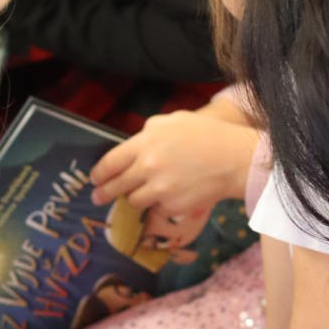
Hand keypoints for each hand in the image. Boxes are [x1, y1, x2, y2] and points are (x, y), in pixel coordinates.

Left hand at [90, 109, 258, 214]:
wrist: (234, 159)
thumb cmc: (207, 135)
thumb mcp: (174, 121)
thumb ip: (149, 130)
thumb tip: (134, 144)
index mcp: (145, 143)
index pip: (111, 163)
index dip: (99, 174)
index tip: (95, 179)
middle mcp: (148, 167)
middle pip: (116, 186)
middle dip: (104, 193)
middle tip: (98, 197)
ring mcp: (160, 189)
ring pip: (134, 200)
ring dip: (135, 197)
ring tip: (143, 193)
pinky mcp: (172, 206)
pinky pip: (157, 208)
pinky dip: (160, 203)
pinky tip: (171, 194)